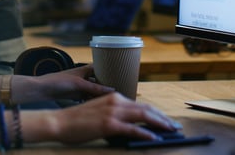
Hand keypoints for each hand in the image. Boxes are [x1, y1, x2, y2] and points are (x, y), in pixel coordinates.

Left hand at [26, 64, 113, 101]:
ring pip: (95, 89)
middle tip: (121, 90)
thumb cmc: (58, 81)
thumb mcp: (79, 84)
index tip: (123, 75)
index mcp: (86, 68)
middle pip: (101, 79)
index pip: (103, 66)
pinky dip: (93, 100)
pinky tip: (100, 105)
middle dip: (109, 84)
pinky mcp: (76, 94)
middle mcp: (85, 75)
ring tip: (113, 100)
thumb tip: (112, 90)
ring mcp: (81, 85)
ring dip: (101, 94)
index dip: (112, 69)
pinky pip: (89, 96)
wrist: (41, 89)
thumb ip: (95, 88)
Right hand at [30, 92, 181, 143]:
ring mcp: (113, 112)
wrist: (60, 121)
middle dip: (163, 118)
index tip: (167, 120)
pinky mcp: (108, 124)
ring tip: (170, 131)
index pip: (141, 105)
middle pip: (146, 108)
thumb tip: (131, 124)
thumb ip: (116, 114)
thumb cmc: (78, 120)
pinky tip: (153, 138)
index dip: (156, 113)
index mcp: (115, 97)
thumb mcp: (100, 111)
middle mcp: (116, 101)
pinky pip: (132, 129)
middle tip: (174, 126)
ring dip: (160, 123)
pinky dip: (145, 133)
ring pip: (143, 116)